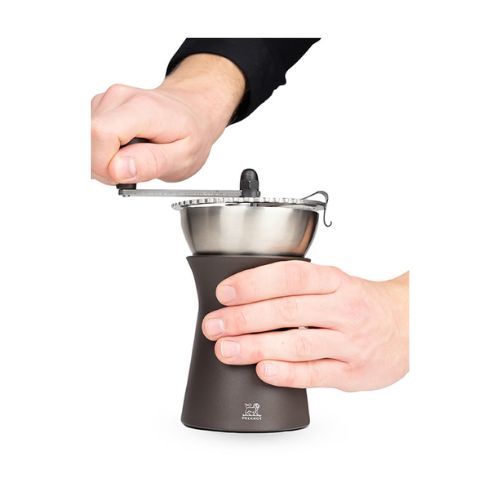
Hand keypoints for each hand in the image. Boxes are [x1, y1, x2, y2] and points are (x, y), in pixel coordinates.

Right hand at [91, 54, 244, 183]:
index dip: (104, 163)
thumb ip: (151, 163)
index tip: (123, 176)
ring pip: (85, 141)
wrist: (193, 111)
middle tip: (132, 170)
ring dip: (104, 160)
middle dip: (103, 166)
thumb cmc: (191, 132)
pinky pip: (89, 139)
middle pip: (87, 139)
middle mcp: (120, 98)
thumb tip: (118, 170)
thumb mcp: (184, 157)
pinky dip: (103, 152)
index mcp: (142, 109)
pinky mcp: (100, 107)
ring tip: (133, 159)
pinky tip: (125, 151)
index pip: (100, 134)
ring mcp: (107, 100)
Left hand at [202, 261, 408, 390]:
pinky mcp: (352, 372)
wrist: (410, 326)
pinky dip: (286, 373)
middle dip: (244, 319)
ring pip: (298, 344)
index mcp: (335, 281)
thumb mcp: (336, 283)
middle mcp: (343, 309)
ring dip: (256, 347)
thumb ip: (299, 288)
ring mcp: (349, 342)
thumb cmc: (362, 303)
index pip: (291, 277)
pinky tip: (263, 371)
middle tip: (214, 325)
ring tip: (227, 350)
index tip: (225, 292)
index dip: (254, 283)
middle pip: (287, 311)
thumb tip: (245, 295)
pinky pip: (315, 374)